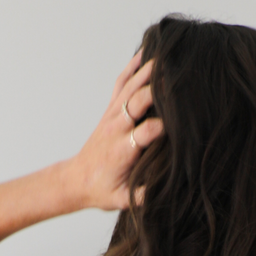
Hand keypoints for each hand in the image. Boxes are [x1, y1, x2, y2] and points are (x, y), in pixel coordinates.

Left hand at [69, 52, 163, 210]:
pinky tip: (145, 54)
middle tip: (177, 78)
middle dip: (156, 89)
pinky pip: (121, 83)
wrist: (77, 180)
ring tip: (166, 57)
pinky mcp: (110, 110)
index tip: (178, 124)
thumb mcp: (124, 200)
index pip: (146, 132)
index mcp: (122, 151)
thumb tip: (166, 192)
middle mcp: (116, 128)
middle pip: (137, 102)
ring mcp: (112, 115)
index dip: (162, 126)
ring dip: (147, 72)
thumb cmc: (102, 190)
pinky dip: (132, 67)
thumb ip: (144, 196)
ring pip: (130, 87)